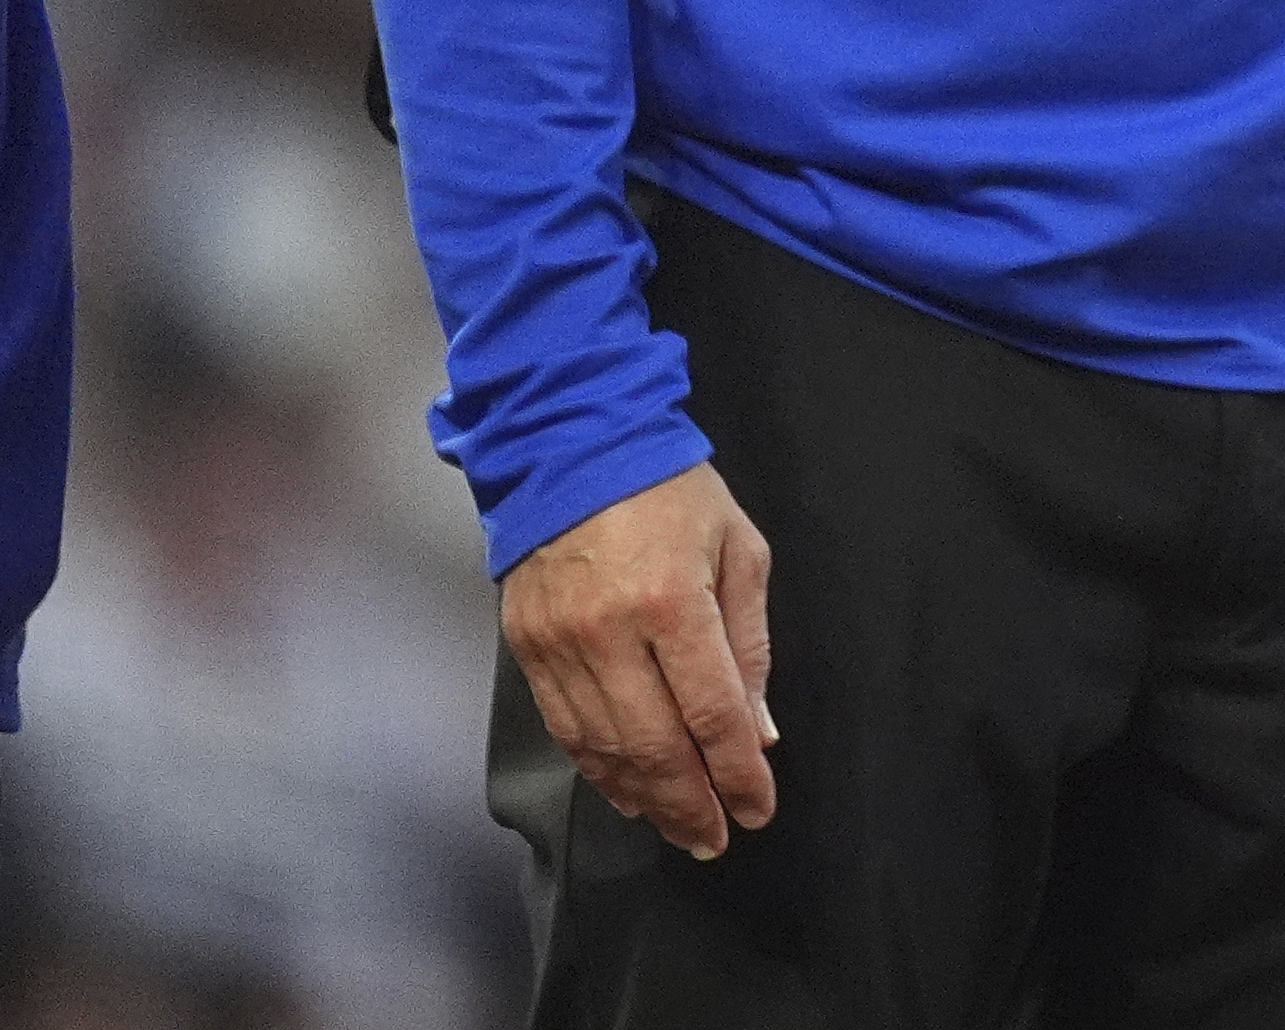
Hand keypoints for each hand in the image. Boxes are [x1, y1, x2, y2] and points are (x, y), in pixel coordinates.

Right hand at [502, 461, 778, 857]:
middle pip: (654, 746)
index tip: (757, 808)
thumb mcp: (738, 548)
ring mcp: (559, 645)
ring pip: (604, 748)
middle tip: (715, 838)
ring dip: (645, 798)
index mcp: (672, 602)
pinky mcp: (526, 649)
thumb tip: (758, 727)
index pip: (710, 712)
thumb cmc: (670, 490)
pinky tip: (626, 791)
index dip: (736, 771)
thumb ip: (749, 643)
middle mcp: (609, 633)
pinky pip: (566, 729)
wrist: (571, 446)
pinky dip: (599, 769)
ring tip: (678, 825)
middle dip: (690, 802)